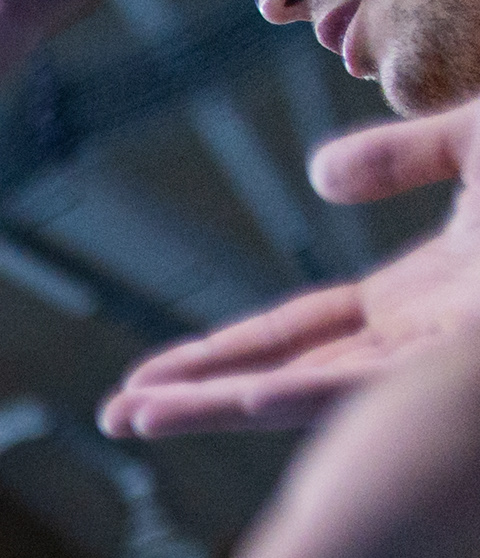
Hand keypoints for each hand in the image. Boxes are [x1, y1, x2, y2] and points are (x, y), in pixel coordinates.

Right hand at [106, 107, 479, 438]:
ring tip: (140, 418)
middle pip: (284, 378)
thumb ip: (403, 155)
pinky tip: (253, 398)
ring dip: (223, 408)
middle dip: (195, 399)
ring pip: (316, 392)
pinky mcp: (470, 361)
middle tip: (114, 417)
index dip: (222, 353)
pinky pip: (383, 383)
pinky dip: (318, 395)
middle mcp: (423, 340)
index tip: (150, 375)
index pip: (299, 335)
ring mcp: (447, 358)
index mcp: (425, 298)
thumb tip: (319, 173)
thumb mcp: (479, 139)